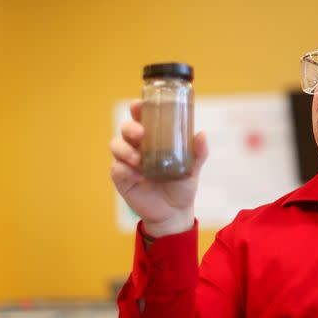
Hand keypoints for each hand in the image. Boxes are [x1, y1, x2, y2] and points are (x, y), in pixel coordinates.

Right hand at [109, 100, 207, 236]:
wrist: (174, 212)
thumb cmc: (182, 185)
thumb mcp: (192, 168)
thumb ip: (198, 152)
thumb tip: (201, 134)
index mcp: (154, 139)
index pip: (142, 118)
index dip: (138, 109)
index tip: (139, 105)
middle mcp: (138, 146)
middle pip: (126, 128)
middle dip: (130, 127)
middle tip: (141, 133)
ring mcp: (127, 162)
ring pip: (116, 146)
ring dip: (125, 149)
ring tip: (139, 160)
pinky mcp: (121, 178)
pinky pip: (117, 169)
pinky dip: (125, 170)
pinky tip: (138, 176)